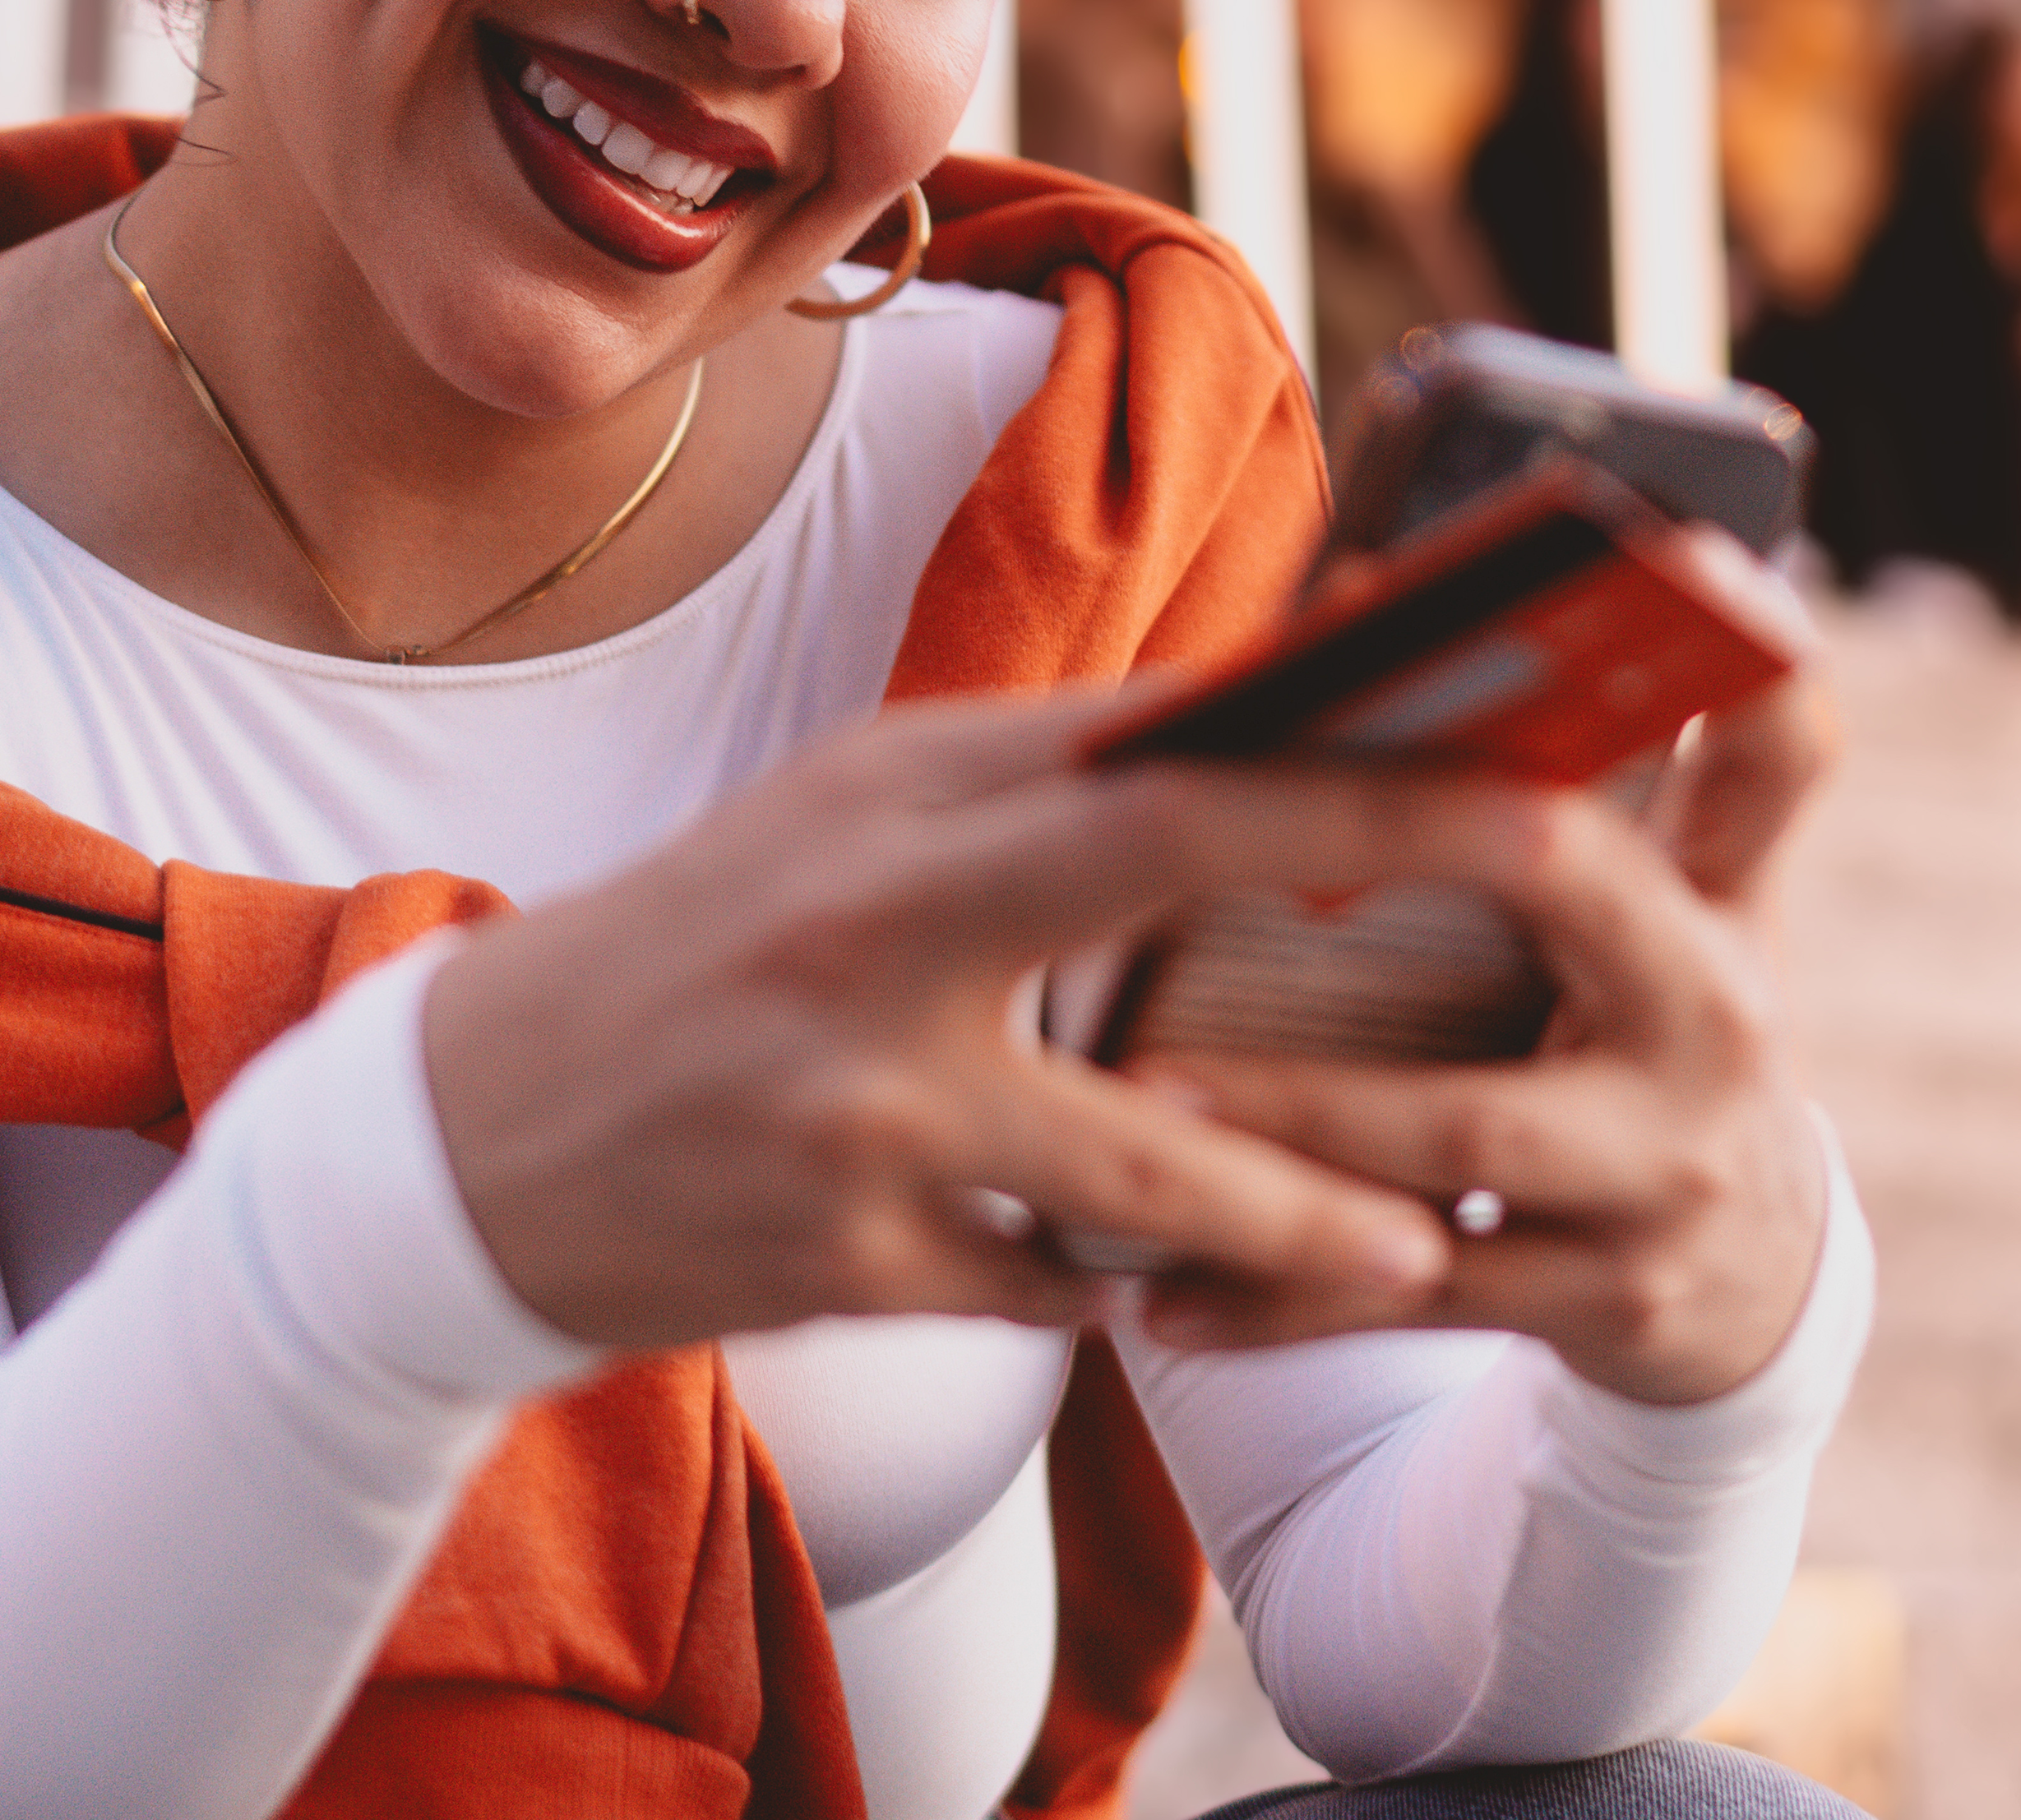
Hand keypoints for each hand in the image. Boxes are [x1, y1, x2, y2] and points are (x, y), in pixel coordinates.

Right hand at [421, 695, 1592, 1353]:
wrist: (459, 1147)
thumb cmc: (700, 952)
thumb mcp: (850, 823)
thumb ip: (1039, 775)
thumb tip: (1259, 712)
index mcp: (894, 810)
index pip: (1158, 747)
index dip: (1344, 729)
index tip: (1508, 718)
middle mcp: (879, 934)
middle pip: (1168, 869)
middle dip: (1383, 858)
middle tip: (1561, 869)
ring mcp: (863, 1113)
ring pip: (1142, 1171)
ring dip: (1299, 1214)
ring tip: (1418, 1247)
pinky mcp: (847, 1266)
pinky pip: (1047, 1293)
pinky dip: (1133, 1297)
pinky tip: (1204, 1307)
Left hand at [1134, 579, 1843, 1407]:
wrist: (1750, 1279)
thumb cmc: (1648, 1033)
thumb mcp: (1671, 907)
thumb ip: (1591, 767)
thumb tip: (1377, 590)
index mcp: (1723, 891)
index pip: (1771, 745)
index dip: (1733, 656)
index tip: (1617, 557)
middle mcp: (1721, 1017)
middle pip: (1565, 883)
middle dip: (1402, 831)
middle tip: (1232, 803)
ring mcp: (1671, 1171)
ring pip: (1459, 1126)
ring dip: (1291, 1112)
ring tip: (1136, 1093)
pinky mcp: (1607, 1300)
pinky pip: (1414, 1289)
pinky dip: (1278, 1295)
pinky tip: (1156, 1294)